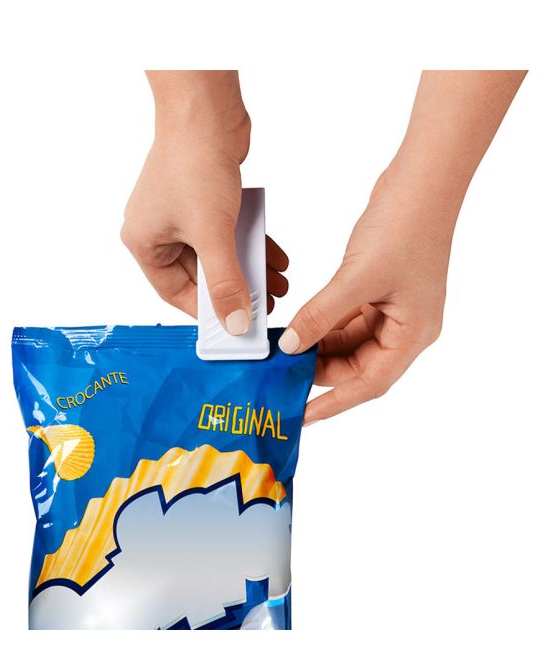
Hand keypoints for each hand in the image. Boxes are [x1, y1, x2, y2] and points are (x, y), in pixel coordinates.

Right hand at [121, 71, 288, 333]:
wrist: (206, 109)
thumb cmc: (193, 164)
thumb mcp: (211, 235)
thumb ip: (225, 283)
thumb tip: (236, 323)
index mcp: (144, 242)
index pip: (176, 293)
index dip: (207, 312)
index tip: (236, 327)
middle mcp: (159, 229)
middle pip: (200, 275)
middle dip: (236, 290)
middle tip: (265, 307)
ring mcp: (183, 213)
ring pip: (219, 255)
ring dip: (250, 269)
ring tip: (278, 285)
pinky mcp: (205, 199)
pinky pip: (228, 233)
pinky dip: (251, 244)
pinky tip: (276, 257)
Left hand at [279, 70, 525, 423]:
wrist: (421, 180)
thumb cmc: (404, 227)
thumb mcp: (356, 279)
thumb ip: (321, 316)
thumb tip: (291, 347)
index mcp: (413, 334)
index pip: (369, 383)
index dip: (334, 402)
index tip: (302, 416)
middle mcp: (405, 328)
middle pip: (358, 365)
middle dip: (320, 371)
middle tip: (281, 375)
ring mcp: (392, 310)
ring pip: (349, 343)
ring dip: (317, 347)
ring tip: (283, 352)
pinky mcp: (379, 291)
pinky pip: (346, 320)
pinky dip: (322, 324)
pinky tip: (298, 326)